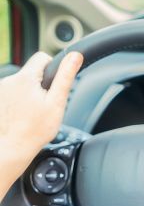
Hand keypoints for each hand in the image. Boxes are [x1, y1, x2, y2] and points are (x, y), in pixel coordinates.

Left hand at [0, 51, 82, 200]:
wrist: (11, 149)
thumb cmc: (35, 130)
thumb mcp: (57, 102)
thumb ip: (65, 77)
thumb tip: (75, 56)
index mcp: (26, 78)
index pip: (42, 57)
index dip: (53, 68)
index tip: (54, 85)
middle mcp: (9, 80)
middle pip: (31, 72)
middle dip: (40, 84)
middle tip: (45, 104)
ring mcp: (1, 91)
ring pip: (21, 84)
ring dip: (29, 93)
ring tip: (32, 112)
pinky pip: (12, 94)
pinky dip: (19, 102)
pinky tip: (22, 116)